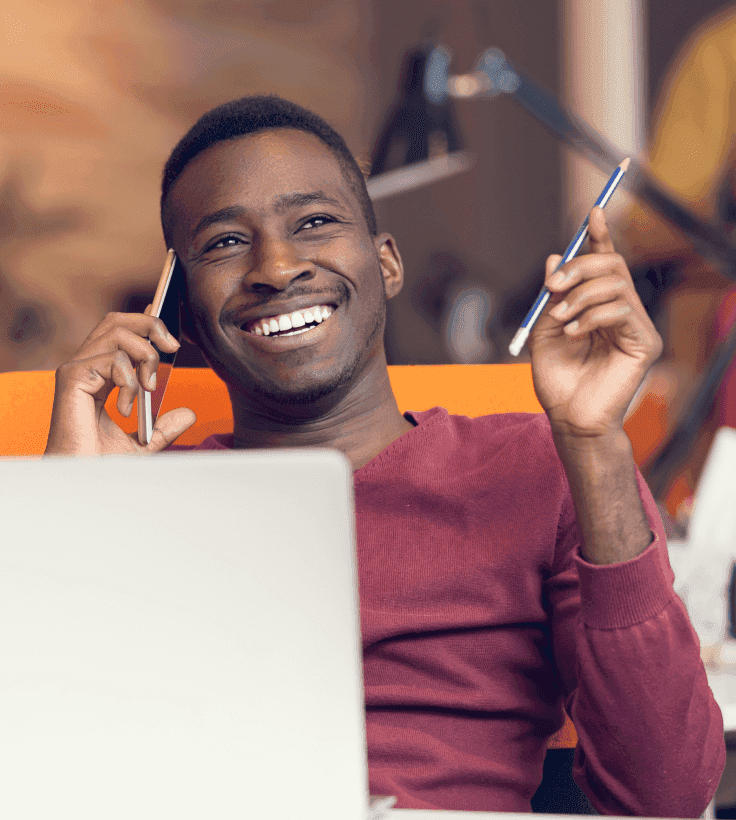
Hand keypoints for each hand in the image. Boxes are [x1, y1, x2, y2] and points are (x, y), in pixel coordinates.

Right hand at [45, 311, 195, 454]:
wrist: (80, 479)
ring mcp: (76, 370)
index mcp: (98, 375)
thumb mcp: (144, 443)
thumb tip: (189, 414)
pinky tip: (126, 409)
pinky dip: (130, 382)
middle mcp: (85, 367)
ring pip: (118, 332)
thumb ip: (165, 427)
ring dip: (146, 356)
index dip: (143, 319)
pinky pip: (113, 360)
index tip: (163, 313)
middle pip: (117, 321)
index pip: (119, 332)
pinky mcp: (72, 378)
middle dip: (151, 324)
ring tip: (149, 388)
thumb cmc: (101, 463)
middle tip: (173, 348)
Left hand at [528, 206, 662, 437]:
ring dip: (579, 297)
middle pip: (611, 265)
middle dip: (578, 267)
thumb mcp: (543, 330)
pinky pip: (621, 310)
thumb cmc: (557, 380)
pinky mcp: (645, 342)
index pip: (603, 264)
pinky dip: (591, 317)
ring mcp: (636, 325)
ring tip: (559, 319)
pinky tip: (574, 334)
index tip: (592, 212)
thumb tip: (551, 258)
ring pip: (616, 284)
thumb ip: (549, 296)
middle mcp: (620, 311)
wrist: (568, 417)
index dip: (599, 237)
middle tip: (553, 284)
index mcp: (597, 306)